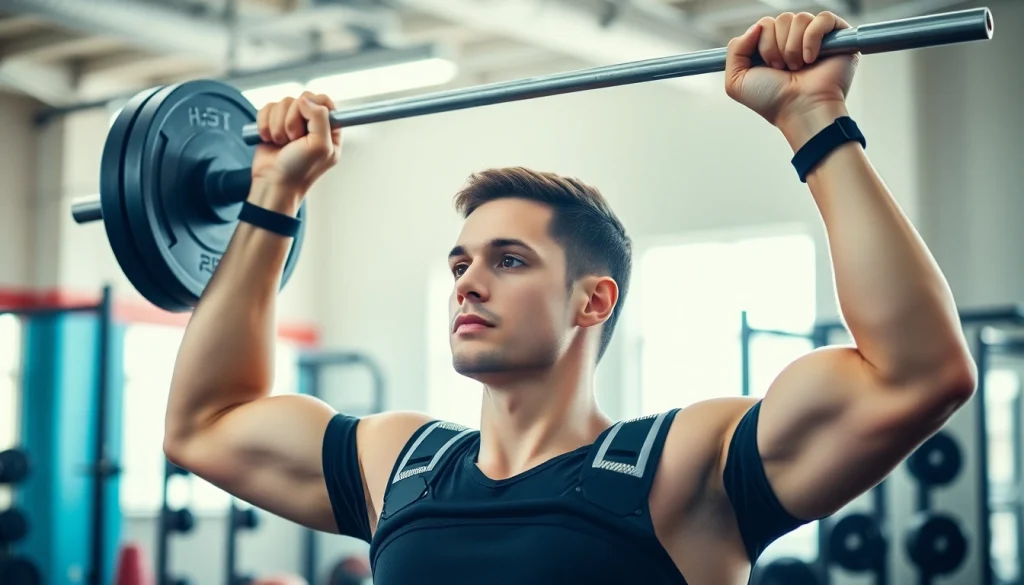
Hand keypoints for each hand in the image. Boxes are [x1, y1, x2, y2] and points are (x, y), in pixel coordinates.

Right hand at [252, 91, 341, 194]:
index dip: (314, 105)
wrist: (273, 183)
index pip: (325, 101)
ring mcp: (292, 123)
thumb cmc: (299, 170)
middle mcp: (312, 125)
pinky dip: (265, 123)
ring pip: (283, 102)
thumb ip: (320, 117)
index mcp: (330, 130)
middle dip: (292, 118)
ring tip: (281, 143)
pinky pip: (267, 108)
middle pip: (302, 98)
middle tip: (294, 139)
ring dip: (278, 124)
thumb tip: (305, 99)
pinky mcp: (273, 123)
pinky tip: (269, 139)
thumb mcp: (319, 146)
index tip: (307, 120)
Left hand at [725, 12, 858, 135]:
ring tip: (797, 67)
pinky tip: (811, 60)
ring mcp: (816, 38)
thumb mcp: (736, 80)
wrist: (800, 109)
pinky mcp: (837, 37)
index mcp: (772, 48)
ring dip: (792, 47)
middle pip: (780, 19)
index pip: (764, 25)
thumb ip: (735, 49)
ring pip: (799, 18)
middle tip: (783, 69)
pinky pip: (822, 19)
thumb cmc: (772, 100)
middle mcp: (794, 41)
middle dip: (776, 46)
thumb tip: (757, 26)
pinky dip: (811, 39)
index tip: (768, 67)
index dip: (762, 43)